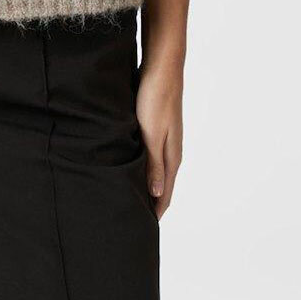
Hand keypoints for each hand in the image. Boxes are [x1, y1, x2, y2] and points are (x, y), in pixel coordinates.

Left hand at [135, 56, 183, 219]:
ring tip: (128, 203)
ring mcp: (165, 142)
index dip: (154, 214)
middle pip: (161, 189)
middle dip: (149, 206)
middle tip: (131, 223)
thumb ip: (153, 165)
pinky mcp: (156, 131)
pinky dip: (141, 173)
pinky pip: (150, 161)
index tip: (141, 231)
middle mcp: (171, 153)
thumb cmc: (155, 99)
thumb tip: (155, 194)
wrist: (162, 68)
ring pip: (155, 175)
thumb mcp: (151, 134)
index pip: (164, 196)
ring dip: (145, 190)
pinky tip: (129, 173)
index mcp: (171, 157)